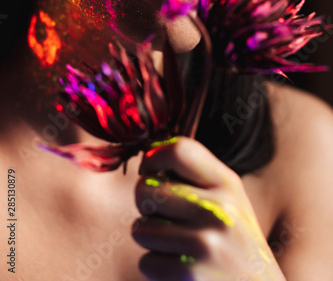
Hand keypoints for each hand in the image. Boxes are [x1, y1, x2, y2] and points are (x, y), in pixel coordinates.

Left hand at [132, 136, 285, 280]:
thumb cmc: (235, 243)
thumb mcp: (230, 201)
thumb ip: (195, 177)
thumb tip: (147, 156)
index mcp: (227, 183)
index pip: (179, 151)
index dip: (153, 157)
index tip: (148, 170)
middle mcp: (218, 209)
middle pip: (146, 189)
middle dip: (145, 204)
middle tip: (162, 215)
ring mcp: (205, 243)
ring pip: (140, 228)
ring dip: (151, 239)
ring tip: (178, 245)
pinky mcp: (189, 274)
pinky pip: (146, 261)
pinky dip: (156, 267)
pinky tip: (181, 269)